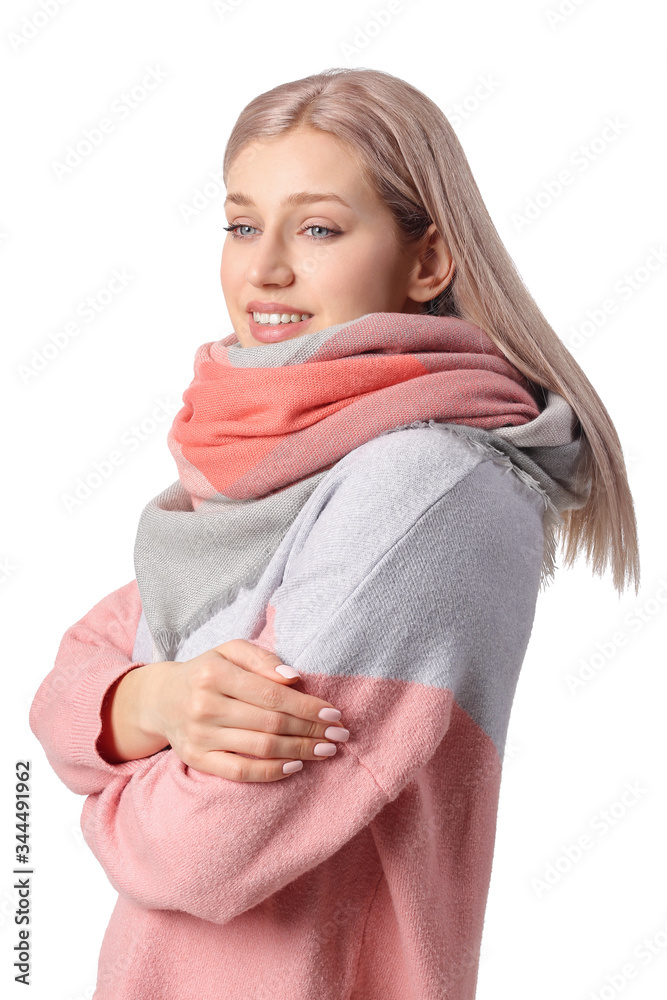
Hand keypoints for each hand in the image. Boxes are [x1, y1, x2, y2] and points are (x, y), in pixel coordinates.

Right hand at [141, 639, 348, 781]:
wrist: (161, 699)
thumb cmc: (207, 671)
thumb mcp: (230, 651)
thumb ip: (262, 659)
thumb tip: (294, 678)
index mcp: (214, 674)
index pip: (272, 694)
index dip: (307, 706)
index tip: (334, 713)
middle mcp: (205, 705)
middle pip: (271, 723)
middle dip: (311, 730)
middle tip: (339, 735)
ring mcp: (200, 736)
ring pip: (261, 748)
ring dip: (300, 751)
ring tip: (326, 750)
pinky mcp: (197, 760)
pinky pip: (240, 772)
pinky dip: (271, 772)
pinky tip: (295, 766)